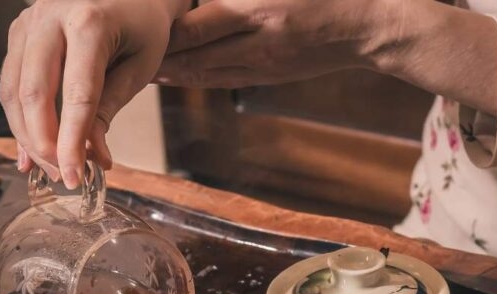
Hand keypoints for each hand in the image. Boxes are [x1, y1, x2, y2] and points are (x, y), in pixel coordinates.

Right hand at [0, 0, 188, 187]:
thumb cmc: (143, 27)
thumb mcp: (140, 67)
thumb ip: (111, 107)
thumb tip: (94, 157)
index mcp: (89, 23)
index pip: (76, 95)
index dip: (72, 142)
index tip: (75, 177)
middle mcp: (49, 16)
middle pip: (33, 93)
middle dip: (45, 144)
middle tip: (64, 178)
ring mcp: (28, 21)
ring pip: (13, 90)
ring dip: (28, 136)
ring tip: (52, 168)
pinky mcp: (19, 31)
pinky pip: (11, 82)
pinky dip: (20, 119)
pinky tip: (32, 149)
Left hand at [155, 0, 395, 89]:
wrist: (371, 23)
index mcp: (258, 10)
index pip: (195, 26)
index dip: (162, 31)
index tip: (137, 26)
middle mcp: (257, 44)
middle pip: (194, 56)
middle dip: (157, 59)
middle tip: (125, 56)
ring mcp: (265, 64)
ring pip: (207, 74)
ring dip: (173, 75)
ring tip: (143, 71)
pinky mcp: (272, 75)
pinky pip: (226, 80)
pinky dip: (198, 79)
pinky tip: (180, 76)